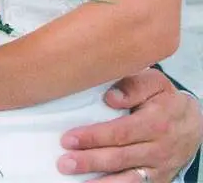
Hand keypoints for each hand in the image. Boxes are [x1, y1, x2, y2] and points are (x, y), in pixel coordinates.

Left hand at [57, 69, 202, 182]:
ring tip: (77, 181)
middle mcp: (157, 149)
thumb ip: (133, 85)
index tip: (68, 139)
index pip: (120, 132)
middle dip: (90, 161)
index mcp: (154, 123)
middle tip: (64, 163)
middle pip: (119, 157)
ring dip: (101, 182)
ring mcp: (158, 168)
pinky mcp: (158, 179)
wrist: (195, 124)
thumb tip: (110, 97)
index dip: (93, 137)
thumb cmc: (166, 100)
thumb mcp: (155, 82)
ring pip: (128, 179)